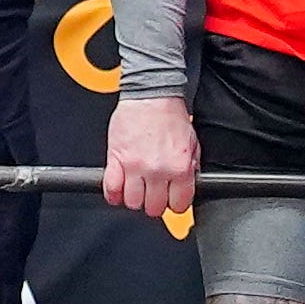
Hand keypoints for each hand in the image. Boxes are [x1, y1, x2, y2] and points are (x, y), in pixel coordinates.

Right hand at [105, 95, 198, 217]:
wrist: (151, 95)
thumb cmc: (169, 115)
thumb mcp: (192, 143)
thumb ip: (191, 167)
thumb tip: (188, 185)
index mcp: (179, 167)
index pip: (179, 205)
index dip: (175, 203)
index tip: (172, 198)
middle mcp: (157, 170)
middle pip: (154, 208)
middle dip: (155, 202)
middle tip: (155, 191)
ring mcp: (134, 167)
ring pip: (132, 203)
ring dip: (136, 198)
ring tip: (138, 187)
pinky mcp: (115, 160)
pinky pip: (111, 190)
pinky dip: (114, 194)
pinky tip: (120, 189)